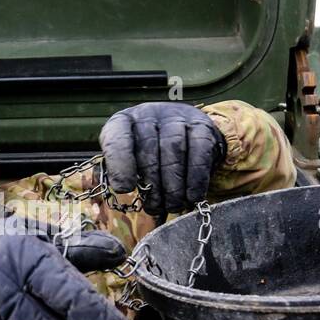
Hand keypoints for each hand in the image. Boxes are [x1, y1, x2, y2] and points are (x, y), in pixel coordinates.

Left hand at [99, 102, 225, 215]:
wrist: (183, 133)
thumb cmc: (148, 153)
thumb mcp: (129, 158)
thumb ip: (121, 170)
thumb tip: (123, 188)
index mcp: (124, 121)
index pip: (118, 137)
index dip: (120, 164)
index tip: (124, 189)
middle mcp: (149, 114)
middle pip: (149, 148)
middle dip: (152, 183)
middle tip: (155, 206)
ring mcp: (177, 117)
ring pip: (174, 150)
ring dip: (173, 185)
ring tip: (172, 205)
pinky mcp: (202, 126)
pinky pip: (199, 152)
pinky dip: (196, 178)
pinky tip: (192, 196)